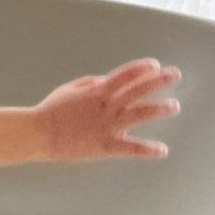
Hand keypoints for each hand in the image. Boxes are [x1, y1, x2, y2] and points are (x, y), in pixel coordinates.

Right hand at [34, 57, 181, 162]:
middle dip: (157, 81)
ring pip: (138, 114)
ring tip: (174, 106)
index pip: (124, 75)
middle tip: (175, 75)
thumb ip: (91, 83)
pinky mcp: (105, 145)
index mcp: (96, 91)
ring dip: (158, 109)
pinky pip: (130, 147)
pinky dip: (147, 149)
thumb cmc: (51, 110)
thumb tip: (108, 80)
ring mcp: (107, 125)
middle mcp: (106, 106)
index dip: (140, 68)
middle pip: (136, 90)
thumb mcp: (70, 89)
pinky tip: (162, 150)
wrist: (39, 133)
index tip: (155, 65)